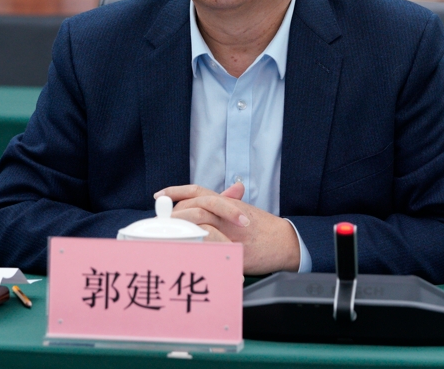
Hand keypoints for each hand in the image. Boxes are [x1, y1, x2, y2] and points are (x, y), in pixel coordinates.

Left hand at [154, 183, 300, 274]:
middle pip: (195, 209)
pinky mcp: (235, 252)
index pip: (197, 191)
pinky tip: (185, 251)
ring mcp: (231, 233)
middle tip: (162, 223)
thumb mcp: (240, 209)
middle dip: (175, 216)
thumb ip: (220, 204)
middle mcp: (227, 215)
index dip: (176, 191)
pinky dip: (197, 249)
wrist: (284, 242)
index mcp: (226, 203)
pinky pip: (212, 249)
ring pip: (201, 226)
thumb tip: (197, 201)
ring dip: (183, 231)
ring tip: (169, 236)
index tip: (159, 195)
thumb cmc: (262, 227)